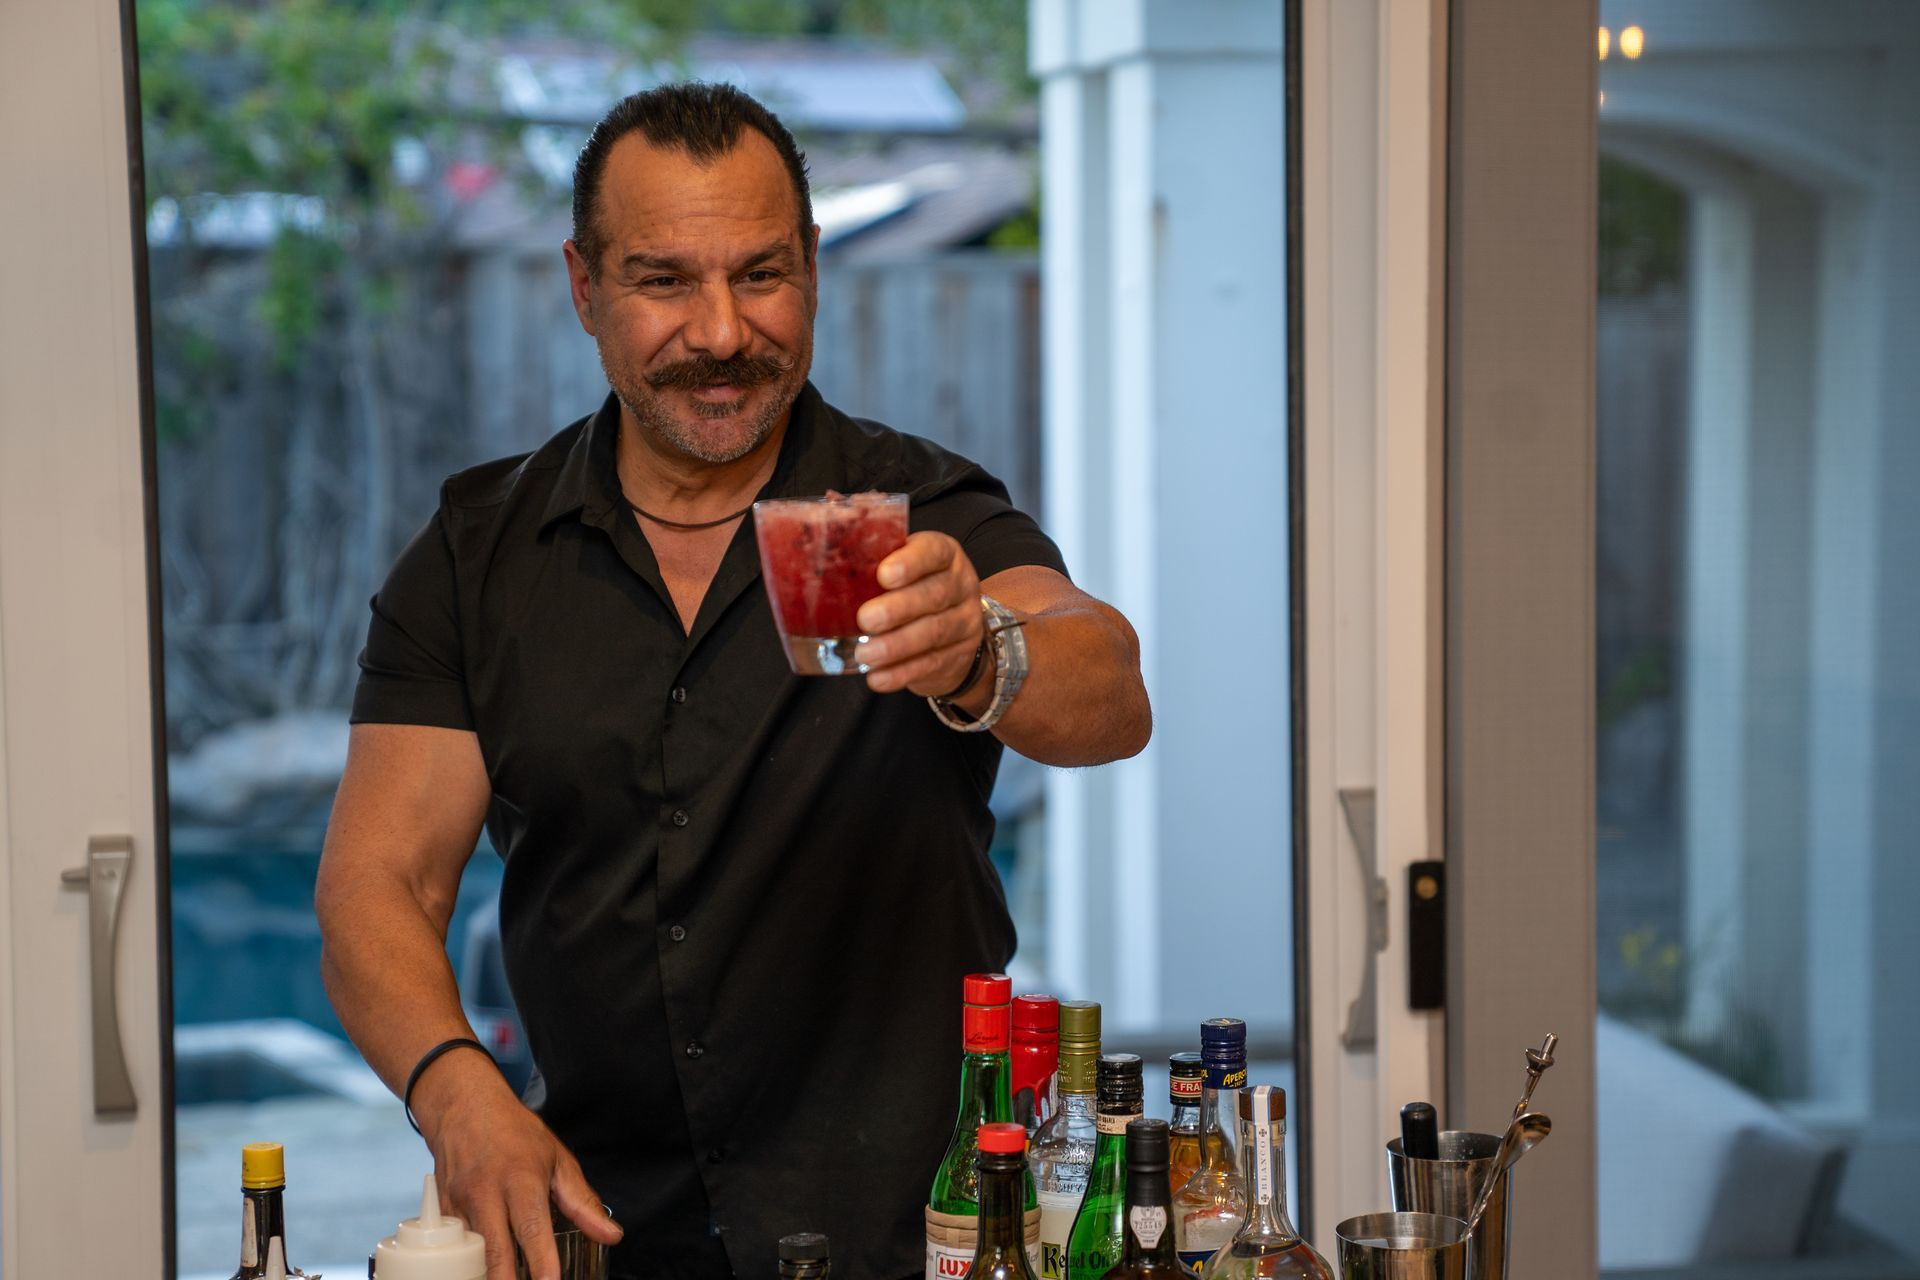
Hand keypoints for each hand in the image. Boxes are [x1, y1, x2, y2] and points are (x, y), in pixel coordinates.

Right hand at [414, 1053, 622, 1279]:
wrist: (463, 1108)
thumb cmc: (515, 1134)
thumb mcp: (557, 1160)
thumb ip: (582, 1202)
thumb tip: (611, 1234)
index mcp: (521, 1178)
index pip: (532, 1228)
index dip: (542, 1262)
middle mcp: (487, 1192)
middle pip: (496, 1250)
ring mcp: (460, 1203)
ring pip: (471, 1253)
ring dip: (487, 1273)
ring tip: (508, 1278)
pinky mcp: (442, 1211)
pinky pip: (455, 1245)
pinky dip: (470, 1262)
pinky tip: (485, 1270)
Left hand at [856, 531, 986, 697]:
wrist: (953, 630)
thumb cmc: (913, 589)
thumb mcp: (901, 567)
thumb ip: (873, 560)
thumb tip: (818, 539)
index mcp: (944, 554)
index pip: (934, 552)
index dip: (911, 562)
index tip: (884, 574)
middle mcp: (960, 585)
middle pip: (934, 595)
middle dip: (898, 608)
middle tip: (865, 619)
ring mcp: (964, 621)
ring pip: (934, 632)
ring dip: (896, 645)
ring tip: (865, 653)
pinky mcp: (958, 654)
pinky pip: (931, 664)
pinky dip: (901, 673)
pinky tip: (877, 677)